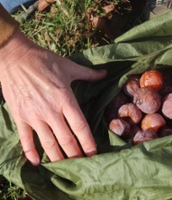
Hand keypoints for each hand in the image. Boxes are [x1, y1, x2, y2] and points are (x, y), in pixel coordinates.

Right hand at [0, 30, 105, 164]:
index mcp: (66, 100)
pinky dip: (31, 152)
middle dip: (76, 155)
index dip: (88, 143)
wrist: (14, 57)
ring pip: (48, 143)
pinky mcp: (19, 117)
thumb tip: (105, 73)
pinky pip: (25, 139)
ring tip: (65, 168)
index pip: (80, 127)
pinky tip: (37, 163)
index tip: (94, 154)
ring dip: (57, 158)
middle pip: (66, 140)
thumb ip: (89, 74)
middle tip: (82, 166)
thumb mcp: (70, 67)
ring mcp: (34, 116)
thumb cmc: (44, 61)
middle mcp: (51, 111)